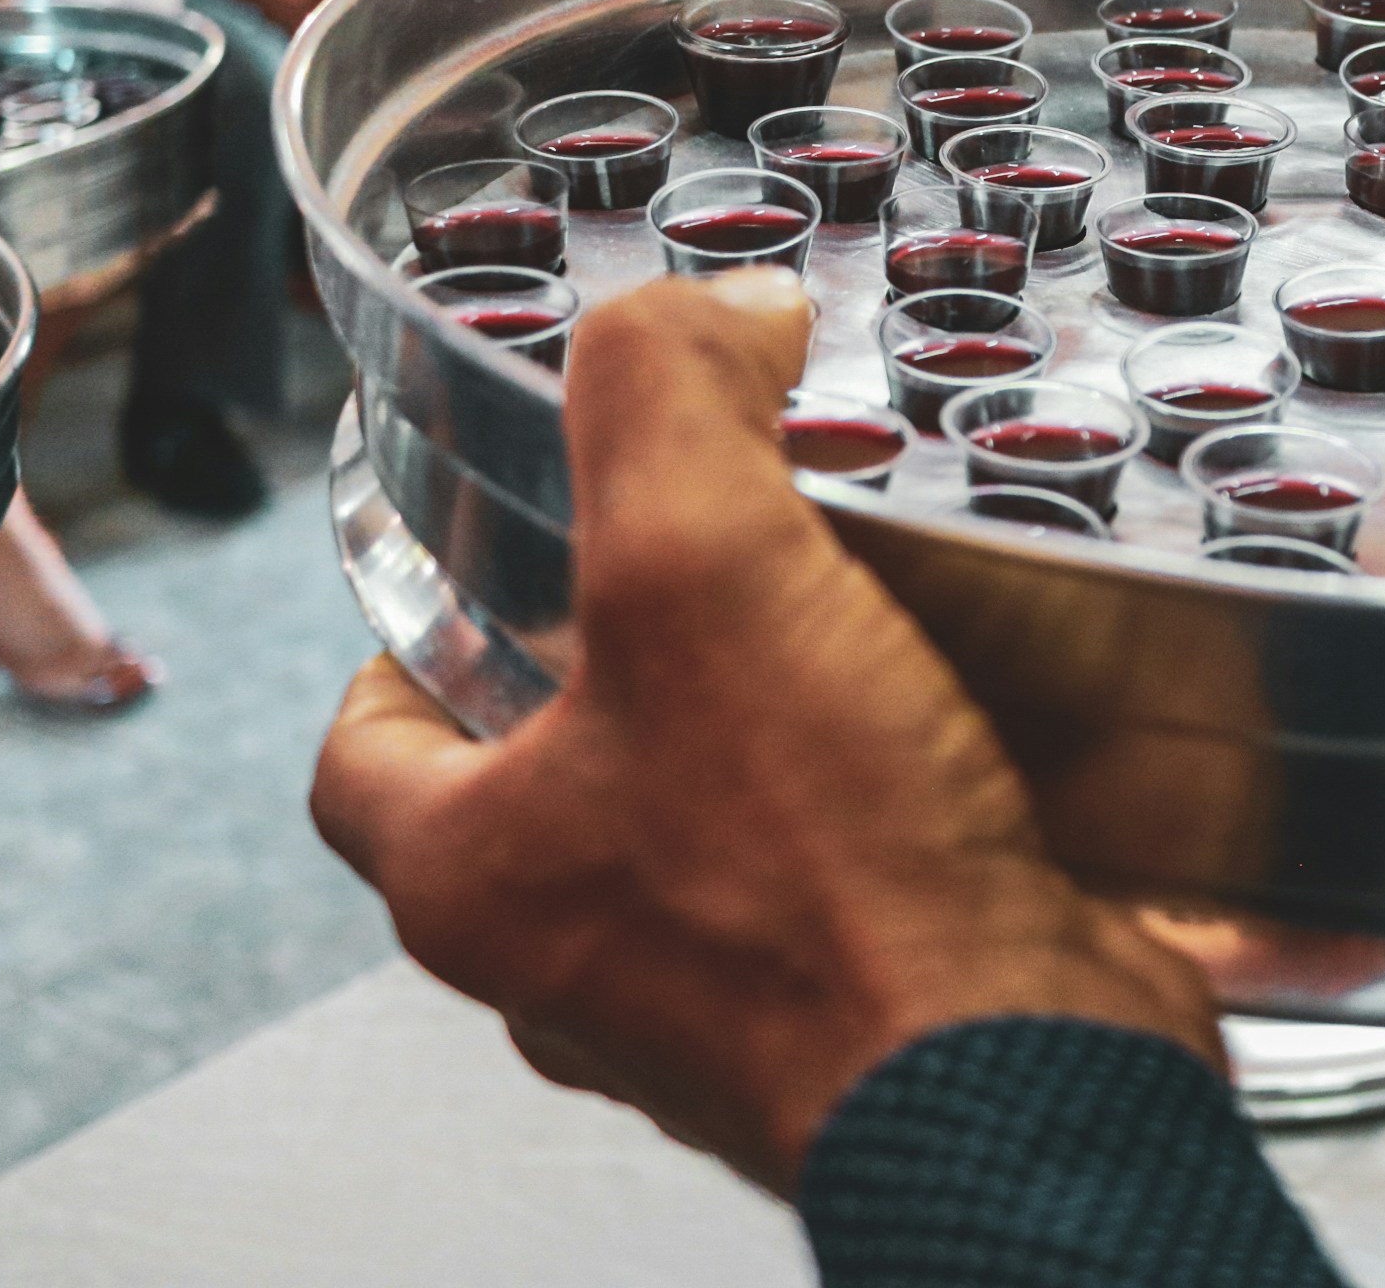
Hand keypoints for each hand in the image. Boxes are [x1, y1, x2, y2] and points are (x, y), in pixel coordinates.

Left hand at [309, 271, 1222, 1195]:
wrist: (1020, 1069)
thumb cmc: (833, 882)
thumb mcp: (705, 564)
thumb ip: (667, 398)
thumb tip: (710, 314)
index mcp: (480, 877)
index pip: (363, 756)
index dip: (399, 650)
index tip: (474, 578)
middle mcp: (583, 964)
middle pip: (543, 798)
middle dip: (615, 685)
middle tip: (700, 578)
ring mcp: (721, 1010)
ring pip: (696, 855)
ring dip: (756, 757)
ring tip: (846, 640)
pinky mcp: (857, 1024)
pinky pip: (835, 903)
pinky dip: (878, 824)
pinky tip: (959, 744)